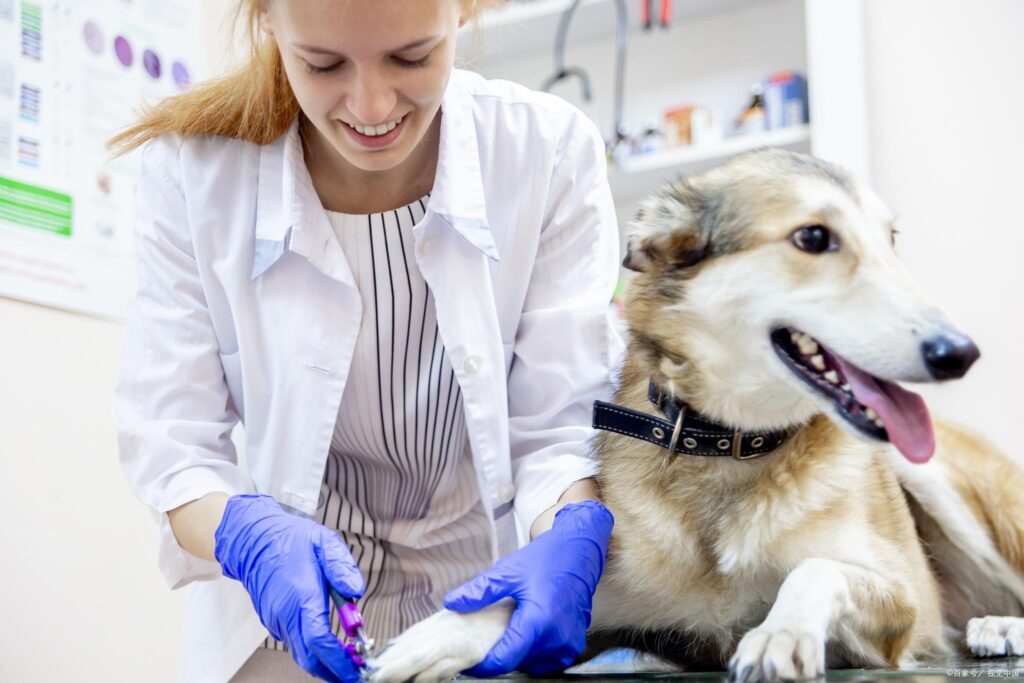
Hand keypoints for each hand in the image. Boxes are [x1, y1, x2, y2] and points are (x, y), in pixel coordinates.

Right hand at [214, 494, 364, 681]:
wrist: (254, 540)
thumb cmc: (290, 540)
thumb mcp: (324, 542)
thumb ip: (342, 567)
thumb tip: (356, 591)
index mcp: (301, 595)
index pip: (319, 640)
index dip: (338, 659)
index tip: (356, 667)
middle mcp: (285, 613)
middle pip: (309, 658)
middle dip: (333, 671)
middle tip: (355, 672)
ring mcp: (276, 620)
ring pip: (300, 653)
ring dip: (323, 663)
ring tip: (347, 660)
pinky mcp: (272, 622)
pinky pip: (293, 643)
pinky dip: (311, 651)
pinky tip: (327, 646)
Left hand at [443, 499, 613, 674]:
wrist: (579, 550)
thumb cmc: (547, 558)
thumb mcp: (508, 571)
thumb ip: (479, 591)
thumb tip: (452, 603)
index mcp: (538, 621)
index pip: (504, 659)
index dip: (483, 665)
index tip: (468, 662)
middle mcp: (556, 636)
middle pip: (518, 662)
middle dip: (500, 655)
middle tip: (486, 639)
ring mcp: (568, 642)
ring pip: (534, 664)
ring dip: (519, 655)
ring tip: (510, 633)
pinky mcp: (574, 643)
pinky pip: (550, 661)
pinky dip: (537, 654)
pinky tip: (529, 636)